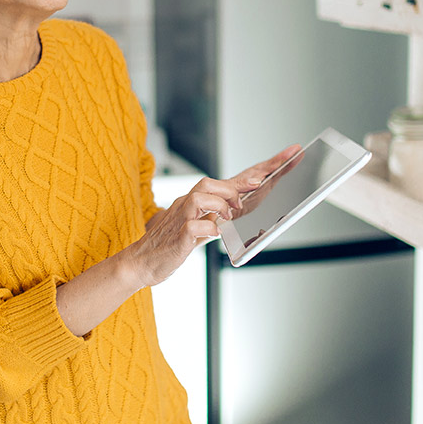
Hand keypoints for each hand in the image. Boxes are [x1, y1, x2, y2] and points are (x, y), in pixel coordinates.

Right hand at [121, 145, 301, 287]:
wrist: (140, 262)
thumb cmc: (170, 245)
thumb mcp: (198, 229)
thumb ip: (214, 218)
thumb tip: (234, 211)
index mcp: (197, 202)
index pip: (229, 182)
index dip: (255, 172)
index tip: (282, 161)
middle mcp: (188, 204)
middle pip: (214, 182)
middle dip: (241, 180)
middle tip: (261, 182)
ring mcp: (181, 218)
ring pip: (201, 195)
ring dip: (221, 201)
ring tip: (232, 213)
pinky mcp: (177, 236)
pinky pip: (192, 226)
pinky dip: (207, 227)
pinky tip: (215, 232)